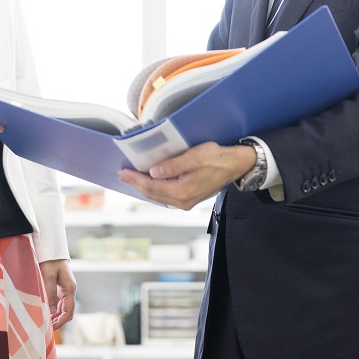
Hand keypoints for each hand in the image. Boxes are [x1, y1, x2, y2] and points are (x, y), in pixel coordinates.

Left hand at [39, 259, 75, 330]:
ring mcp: (66, 290)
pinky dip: (55, 311)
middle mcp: (70, 291)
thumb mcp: (48, 278)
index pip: (69, 310)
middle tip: (48, 329)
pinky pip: (60, 303)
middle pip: (68, 312)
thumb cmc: (50, 262)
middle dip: (60, 321)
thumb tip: (52, 312)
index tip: (53, 329)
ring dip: (57, 317)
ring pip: (64, 309)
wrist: (51, 251)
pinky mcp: (61, 289)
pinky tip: (47, 314)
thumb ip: (51, 294)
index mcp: (70, 289)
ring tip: (46, 324)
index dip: (61, 321)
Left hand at [118, 142, 254, 209]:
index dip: (135, 179)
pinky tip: (150, 182)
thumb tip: (154, 172)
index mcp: (182, 191)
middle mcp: (183, 200)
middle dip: (136, 184)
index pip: (151, 186)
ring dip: (144, 187)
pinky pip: (166, 195)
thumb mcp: (194, 157)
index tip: (124, 173)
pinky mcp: (189, 197)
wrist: (234, 165)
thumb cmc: (217, 158)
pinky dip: (155, 188)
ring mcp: (186, 201)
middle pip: (152, 194)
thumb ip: (172, 166)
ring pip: (158, 196)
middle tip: (123, 175)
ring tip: (133, 178)